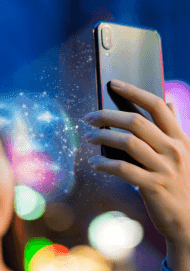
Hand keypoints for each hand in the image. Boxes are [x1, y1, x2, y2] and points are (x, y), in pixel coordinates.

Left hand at [84, 79, 189, 248]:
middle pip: (135, 122)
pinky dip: (104, 164)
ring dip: (102, 137)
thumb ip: (173, 128)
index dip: (133, 91)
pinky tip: (94, 163)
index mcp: (179, 138)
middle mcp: (173, 149)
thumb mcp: (183, 153)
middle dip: (108, 116)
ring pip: (127, 142)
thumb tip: (168, 103)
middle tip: (89, 118)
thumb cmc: (180, 183)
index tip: (113, 84)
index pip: (156, 106)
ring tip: (89, 138)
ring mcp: (164, 168)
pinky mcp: (153, 186)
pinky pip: (122, 169)